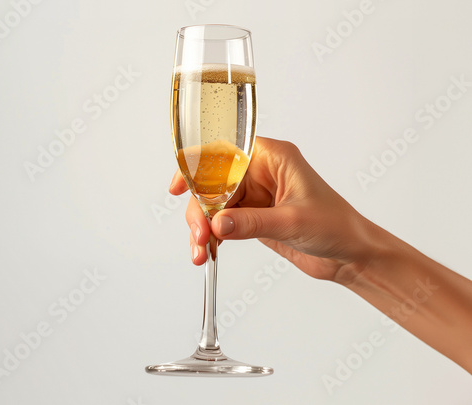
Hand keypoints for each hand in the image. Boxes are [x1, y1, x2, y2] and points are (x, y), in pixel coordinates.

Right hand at [169, 136, 378, 283]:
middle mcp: (261, 173)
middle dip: (201, 209)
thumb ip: (251, 222)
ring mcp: (256, 196)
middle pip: (213, 183)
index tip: (180, 186)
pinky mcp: (254, 217)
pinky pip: (223, 222)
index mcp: (273, 158)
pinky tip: (208, 251)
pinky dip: (212, 236)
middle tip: (199, 235)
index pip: (225, 152)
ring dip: (203, 227)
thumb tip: (215, 224)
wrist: (350, 255)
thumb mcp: (293, 222)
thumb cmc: (336, 226)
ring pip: (214, 205)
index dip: (197, 166)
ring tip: (201, 251)